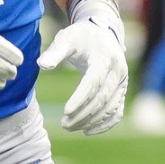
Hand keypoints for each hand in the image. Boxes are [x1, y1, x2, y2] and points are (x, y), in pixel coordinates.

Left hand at [37, 0, 126, 134]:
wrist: (102, 33)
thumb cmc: (81, 36)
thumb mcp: (66, 38)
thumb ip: (54, 51)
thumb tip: (42, 65)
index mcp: (104, 58)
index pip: (93, 83)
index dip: (80, 98)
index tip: (65, 111)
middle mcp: (118, 72)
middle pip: (101, 99)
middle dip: (83, 114)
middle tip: (64, 124)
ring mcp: (122, 83)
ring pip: (109, 108)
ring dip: (91, 121)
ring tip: (70, 127)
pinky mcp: (121, 91)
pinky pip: (116, 111)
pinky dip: (105, 124)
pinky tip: (87, 131)